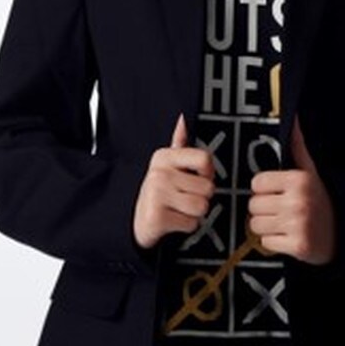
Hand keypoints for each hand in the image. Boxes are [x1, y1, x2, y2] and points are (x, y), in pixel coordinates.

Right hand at [133, 114, 214, 248]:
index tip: (199, 177)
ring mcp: (157, 195)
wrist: (136, 220)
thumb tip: (182, 119)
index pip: (204, 158)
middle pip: (207, 187)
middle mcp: (159, 173)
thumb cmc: (158, 192)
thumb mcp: (166, 165)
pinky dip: (187, 226)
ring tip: (180, 208)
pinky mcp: (158, 218)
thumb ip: (178, 142)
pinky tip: (174, 219)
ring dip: (195, 212)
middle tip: (185, 197)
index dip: (208, 172)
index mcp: (164, 157)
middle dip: (201, 196)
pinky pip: (192, 223)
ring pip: (202, 206)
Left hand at [248, 115, 335, 264]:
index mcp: (298, 180)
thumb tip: (294, 117)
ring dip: (266, 227)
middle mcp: (298, 200)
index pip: (257, 183)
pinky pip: (265, 243)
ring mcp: (297, 224)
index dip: (264, 190)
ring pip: (255, 225)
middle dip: (264, 210)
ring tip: (284, 224)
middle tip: (281, 211)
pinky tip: (288, 237)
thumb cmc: (320, 201)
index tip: (277, 194)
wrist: (343, 234)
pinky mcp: (297, 246)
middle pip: (253, 205)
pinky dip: (274, 243)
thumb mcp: (311, 172)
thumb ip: (298, 146)